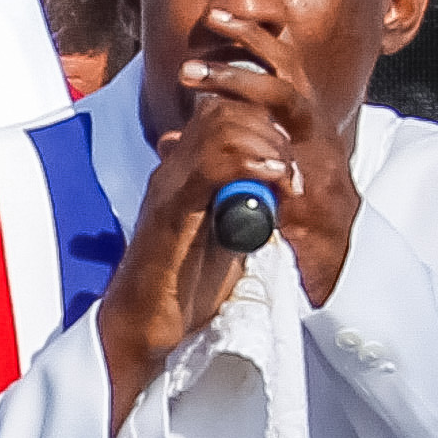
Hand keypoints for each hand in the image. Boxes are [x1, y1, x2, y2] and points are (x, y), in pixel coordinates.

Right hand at [96, 9, 357, 427]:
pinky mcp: (169, 212)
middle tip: (293, 175)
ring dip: (266, 147)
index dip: (267, 122)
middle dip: (272, 131)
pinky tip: (272, 183)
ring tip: (286, 182)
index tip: (292, 163)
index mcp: (187, 170)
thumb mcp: (227, 234)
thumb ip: (244, 204)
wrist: (144, 327)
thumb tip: (276, 186)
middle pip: (224, 110)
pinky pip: (208, 165)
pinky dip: (248, 165)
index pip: (224, 111)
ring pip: (219, 128)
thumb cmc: (184, 287)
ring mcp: (168, 187)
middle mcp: (173, 169)